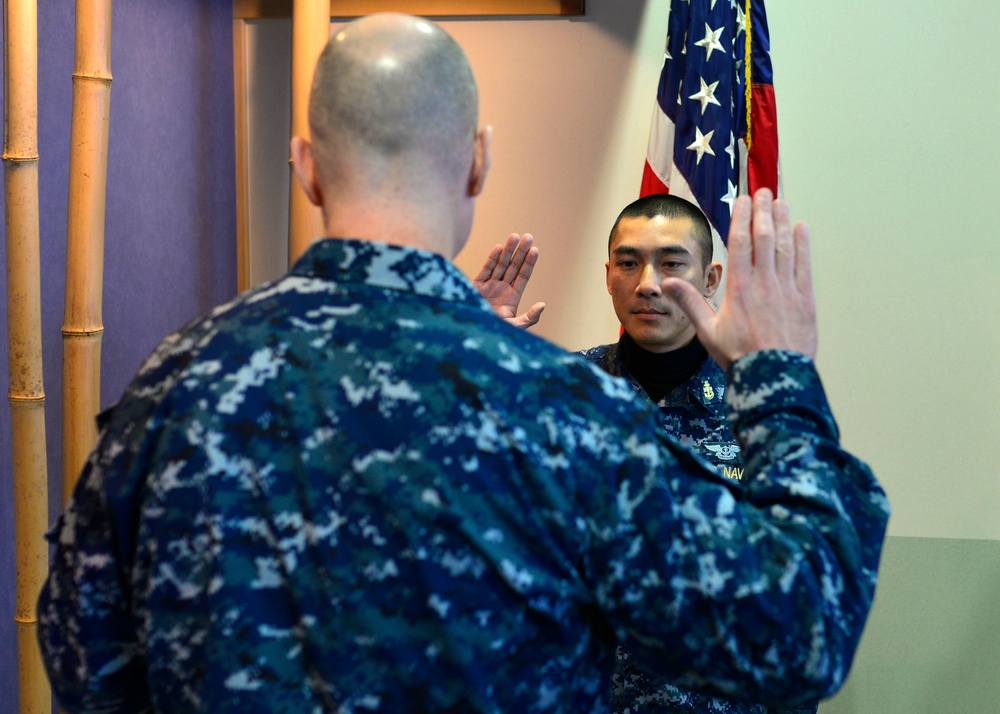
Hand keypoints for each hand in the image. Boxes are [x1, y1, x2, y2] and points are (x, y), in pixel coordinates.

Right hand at [473, 232, 545, 328]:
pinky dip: (492, 259)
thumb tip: (542, 304)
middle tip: (528, 236)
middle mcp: (501, 289)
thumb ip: (529, 318)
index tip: (535, 250)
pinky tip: (499, 248)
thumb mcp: (515, 327)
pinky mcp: (475, 286)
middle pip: (513, 267)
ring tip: (515, 236)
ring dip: (508, 251)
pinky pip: (485, 270)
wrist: (472, 335)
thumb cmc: (494, 334)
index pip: (523, 276)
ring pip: (500, 265)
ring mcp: (489, 286)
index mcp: (512, 298)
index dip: (529, 263)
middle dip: (521, 252)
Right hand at [664, 189, 816, 369]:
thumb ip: (689, 302)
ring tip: (780, 203)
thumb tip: (668, 282)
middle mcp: (764, 283)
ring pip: (784, 247)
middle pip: (764, 238)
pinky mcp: (804, 300)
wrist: (773, 376)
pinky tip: (801, 229)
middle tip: (763, 192)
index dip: (742, 218)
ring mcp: (786, 289)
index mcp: (739, 288)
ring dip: (782, 222)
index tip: (742, 200)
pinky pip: (803, 265)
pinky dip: (802, 245)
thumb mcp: (707, 331)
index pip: (741, 243)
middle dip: (763, 212)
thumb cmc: (738, 356)